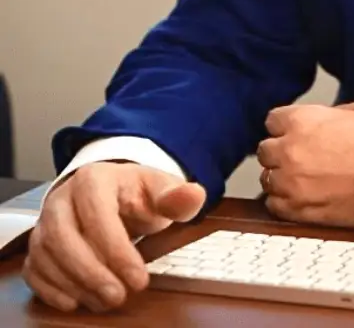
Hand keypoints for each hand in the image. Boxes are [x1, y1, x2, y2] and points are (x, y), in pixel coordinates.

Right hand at [22, 161, 205, 313]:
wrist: (111, 192)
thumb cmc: (136, 193)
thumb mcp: (161, 190)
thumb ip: (177, 197)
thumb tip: (193, 196)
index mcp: (94, 179)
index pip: (98, 216)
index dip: (117, 251)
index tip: (139, 278)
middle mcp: (62, 199)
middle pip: (64, 237)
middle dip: (91, 272)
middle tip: (118, 296)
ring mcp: (45, 223)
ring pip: (47, 255)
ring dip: (74, 284)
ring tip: (105, 301)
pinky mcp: (38, 246)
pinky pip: (34, 270)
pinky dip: (51, 290)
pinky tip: (76, 301)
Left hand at [258, 98, 353, 228]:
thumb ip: (334, 114)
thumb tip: (327, 121)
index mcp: (303, 121)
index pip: (273, 120)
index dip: (287, 124)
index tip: (296, 130)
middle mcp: (290, 152)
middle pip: (265, 151)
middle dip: (281, 151)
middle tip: (301, 155)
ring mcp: (293, 185)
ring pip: (267, 180)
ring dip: (282, 177)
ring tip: (304, 178)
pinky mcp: (301, 212)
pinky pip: (275, 206)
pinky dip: (286, 201)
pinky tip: (305, 197)